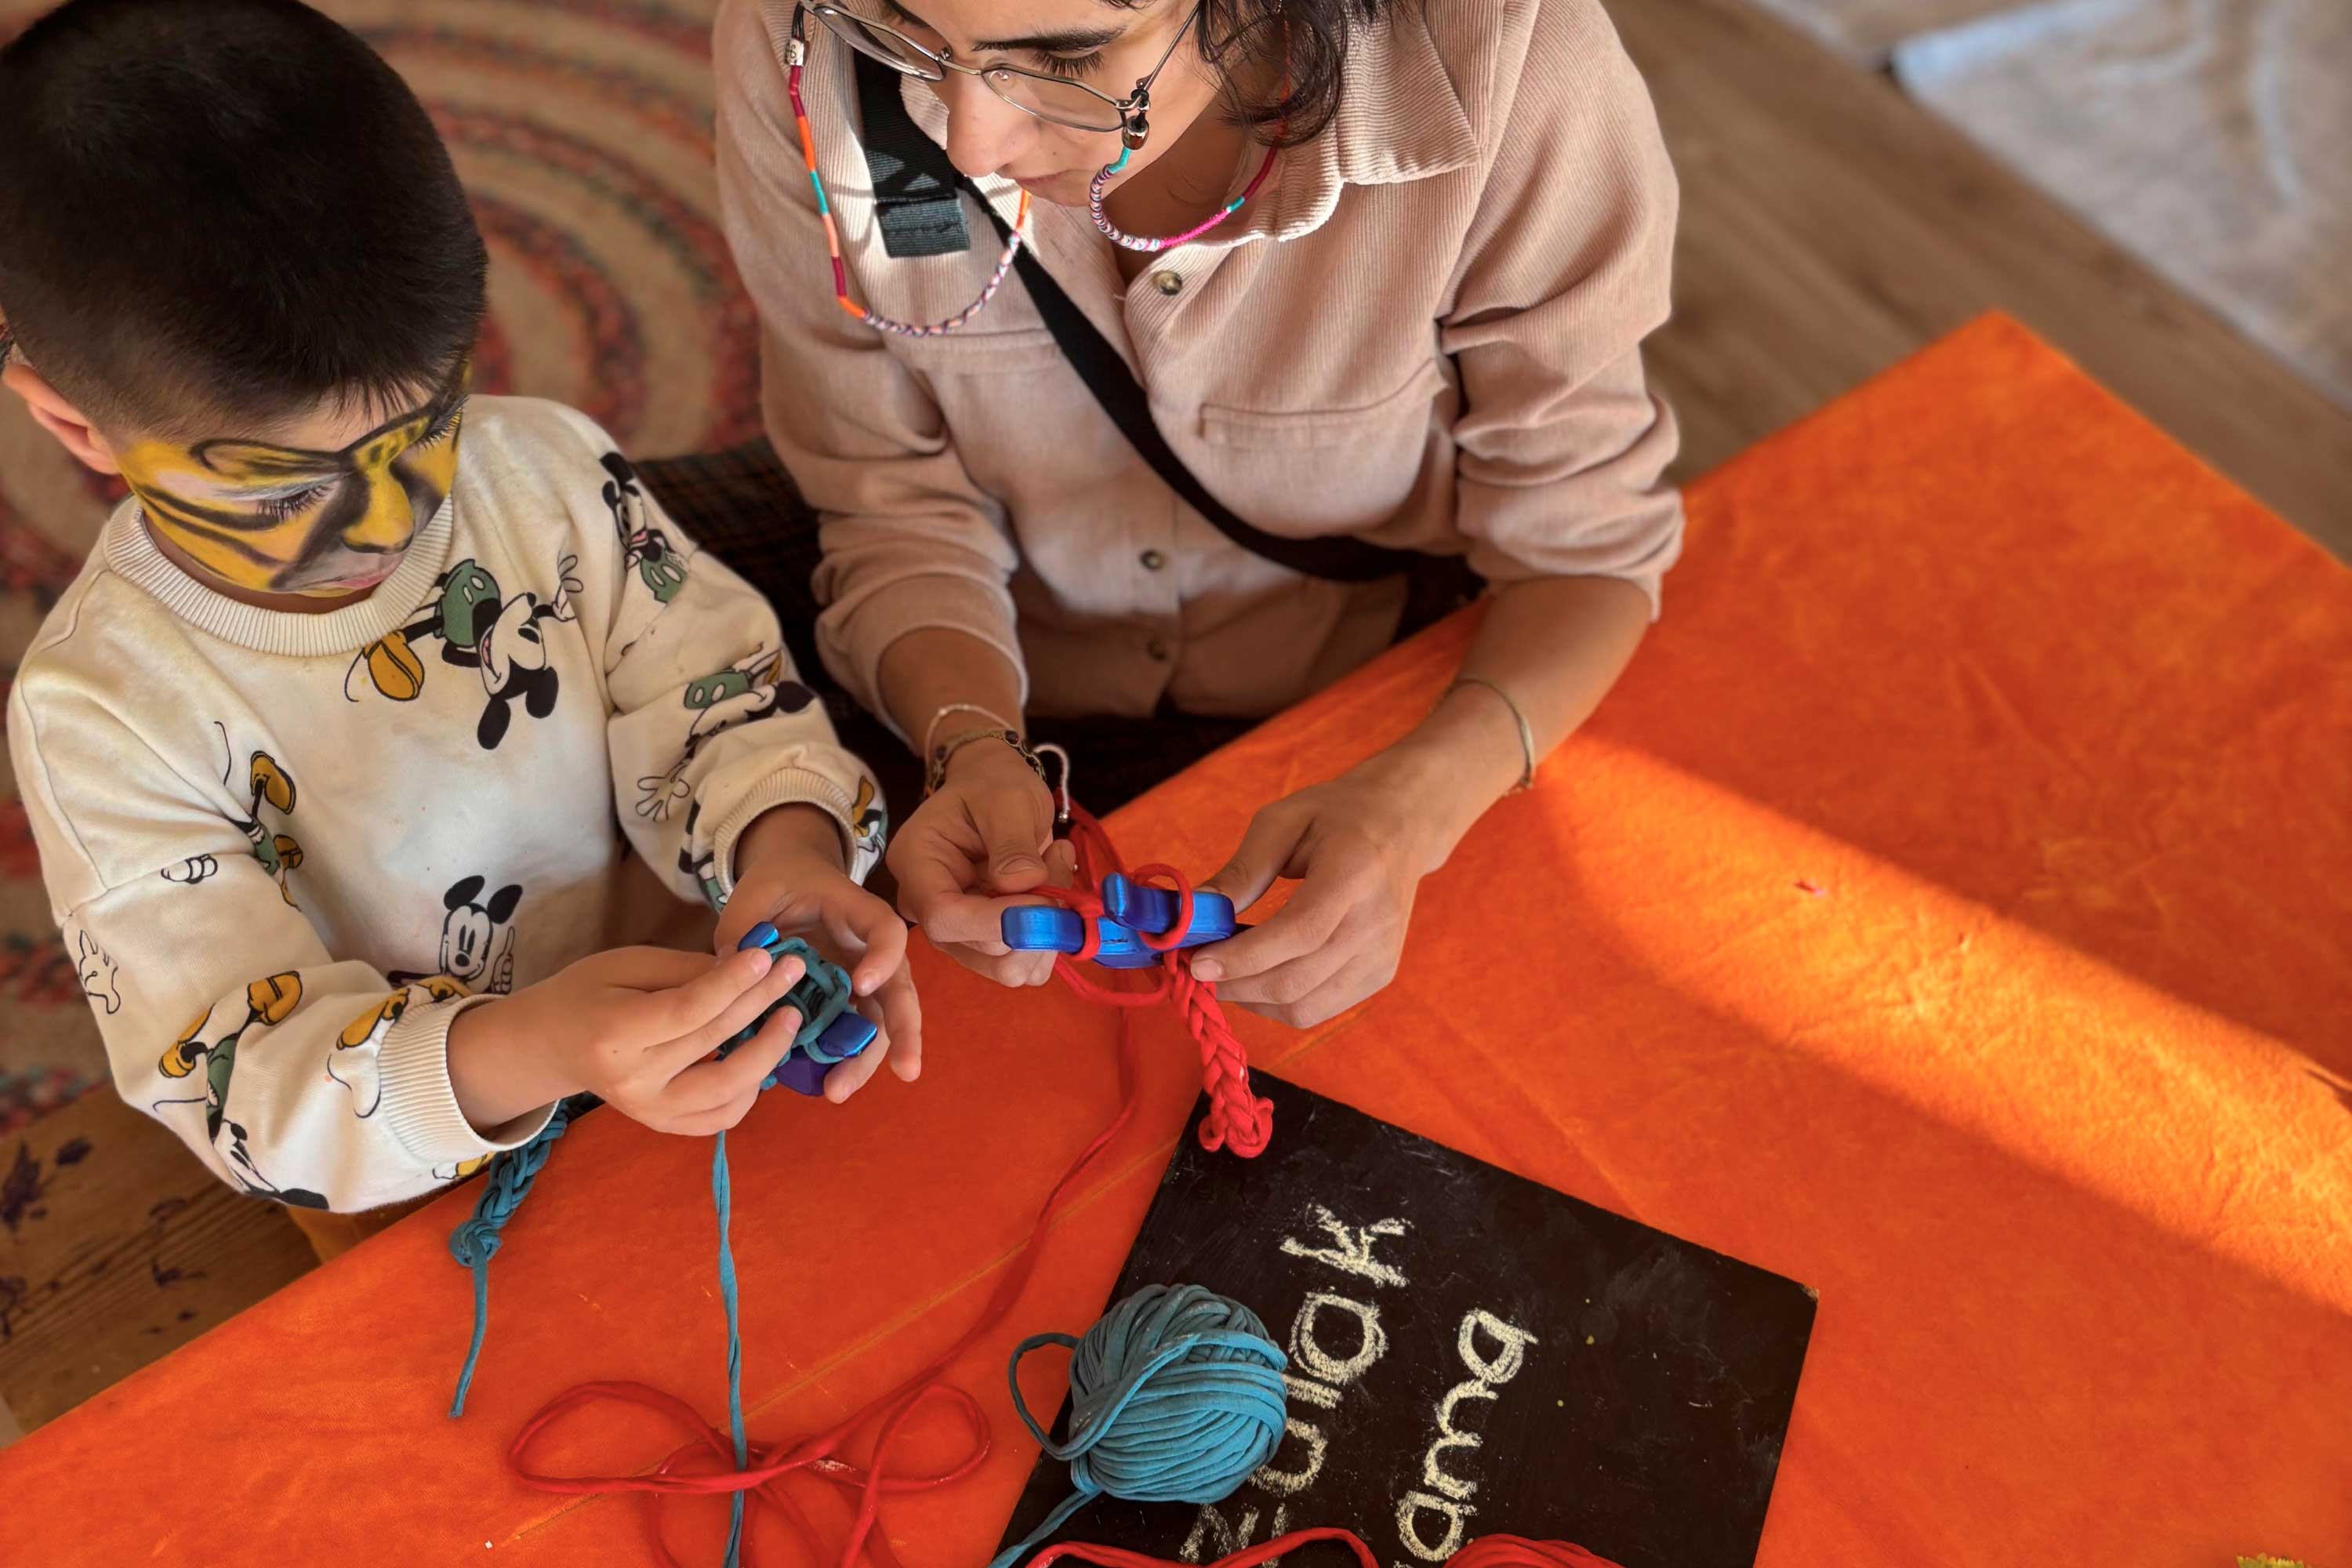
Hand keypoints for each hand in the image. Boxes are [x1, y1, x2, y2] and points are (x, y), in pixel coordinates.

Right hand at [447, 943, 811, 1135]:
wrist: (551, 1045)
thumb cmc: (587, 993)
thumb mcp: (627, 964)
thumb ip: (686, 970)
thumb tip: (745, 969)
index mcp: (614, 1032)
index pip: (688, 1010)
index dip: (734, 983)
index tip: (768, 955)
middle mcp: (633, 1081)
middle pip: (714, 1041)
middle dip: (761, 1002)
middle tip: (793, 970)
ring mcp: (649, 1111)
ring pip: (728, 1091)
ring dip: (768, 1052)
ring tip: (789, 1017)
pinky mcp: (664, 1125)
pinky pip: (721, 1117)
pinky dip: (751, 1090)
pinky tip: (762, 1056)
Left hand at [719, 804, 921, 1100]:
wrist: (788, 882)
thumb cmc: (776, 883)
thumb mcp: (754, 895)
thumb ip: (742, 929)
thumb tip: (727, 975)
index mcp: (855, 912)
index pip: (886, 932)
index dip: (882, 957)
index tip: (862, 983)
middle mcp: (868, 950)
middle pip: (898, 990)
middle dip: (904, 1031)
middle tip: (904, 1070)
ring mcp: (859, 979)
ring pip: (877, 1023)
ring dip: (865, 1060)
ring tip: (838, 1092)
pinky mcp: (842, 1003)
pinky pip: (847, 1035)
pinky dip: (838, 1060)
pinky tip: (820, 1085)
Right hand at [887, 738, 1076, 987]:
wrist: (994, 790)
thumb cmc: (994, 786)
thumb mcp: (1007, 800)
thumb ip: (1013, 843)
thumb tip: (1022, 884)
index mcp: (916, 865)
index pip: (944, 916)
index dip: (999, 920)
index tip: (1047, 898)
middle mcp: (925, 908)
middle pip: (979, 949)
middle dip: (1035, 917)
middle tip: (1059, 859)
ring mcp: (955, 932)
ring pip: (1006, 967)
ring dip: (1049, 928)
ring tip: (1054, 869)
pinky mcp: (984, 945)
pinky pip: (1025, 968)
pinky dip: (1052, 938)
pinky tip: (1052, 893)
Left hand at [1190, 753, 1458, 1027]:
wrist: (1402, 825)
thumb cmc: (1336, 816)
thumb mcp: (1282, 822)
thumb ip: (1242, 870)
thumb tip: (1195, 915)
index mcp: (1355, 873)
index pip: (1300, 932)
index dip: (1244, 956)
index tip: (1196, 963)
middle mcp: (1376, 922)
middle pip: (1297, 979)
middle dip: (1236, 984)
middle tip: (1195, 970)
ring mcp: (1383, 955)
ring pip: (1304, 1007)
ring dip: (1252, 1000)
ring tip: (1223, 974)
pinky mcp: (1381, 975)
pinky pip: (1318, 1010)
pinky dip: (1276, 1005)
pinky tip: (1255, 978)